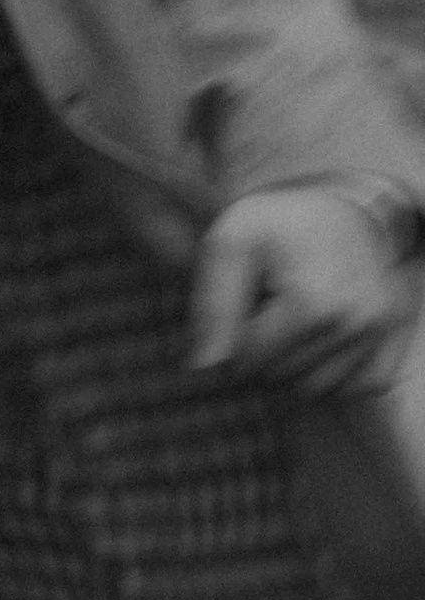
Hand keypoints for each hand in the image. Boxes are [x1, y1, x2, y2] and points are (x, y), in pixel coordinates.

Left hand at [191, 185, 422, 401]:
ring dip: (294, 365)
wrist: (344, 209)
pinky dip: (330, 373)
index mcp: (311, 302)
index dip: (231, 339)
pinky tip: (319, 338)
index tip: (238, 309)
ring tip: (291, 320)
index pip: (249, 359)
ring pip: (315, 390)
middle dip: (261, 351)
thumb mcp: (232, 241)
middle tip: (264, 309)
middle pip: (281, 377)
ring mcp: (379, 338)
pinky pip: (353, 389)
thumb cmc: (281, 223)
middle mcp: (354, 325)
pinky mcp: (393, 344)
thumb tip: (206, 366)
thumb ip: (214, 303)